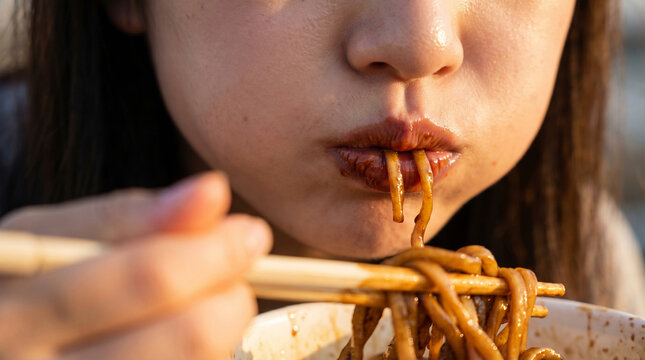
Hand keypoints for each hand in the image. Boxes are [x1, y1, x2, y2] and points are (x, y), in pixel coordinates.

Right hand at [0, 172, 271, 359]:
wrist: (5, 342)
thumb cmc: (27, 284)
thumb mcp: (54, 238)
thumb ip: (129, 216)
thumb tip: (213, 192)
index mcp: (19, 311)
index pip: (147, 278)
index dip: (214, 251)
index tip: (248, 232)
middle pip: (190, 333)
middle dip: (231, 290)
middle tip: (237, 266)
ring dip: (222, 323)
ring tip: (205, 298)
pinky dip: (202, 353)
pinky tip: (180, 332)